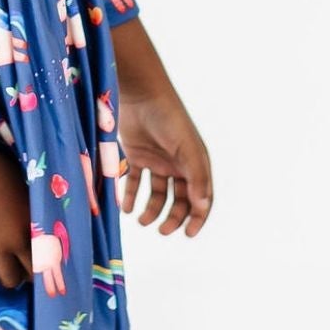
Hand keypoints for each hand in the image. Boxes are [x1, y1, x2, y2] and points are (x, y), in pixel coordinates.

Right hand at [0, 141, 33, 292]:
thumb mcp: (22, 183)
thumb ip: (27, 202)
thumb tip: (28, 205)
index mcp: (34, 221)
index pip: (49, 251)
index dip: (46, 260)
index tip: (43, 263)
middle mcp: (20, 240)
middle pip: (32, 270)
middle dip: (29, 275)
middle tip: (23, 275)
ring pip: (9, 280)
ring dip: (7, 281)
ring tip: (1, 279)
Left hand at [115, 79, 213, 236]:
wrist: (141, 94)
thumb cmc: (169, 118)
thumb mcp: (186, 149)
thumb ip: (196, 177)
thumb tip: (203, 206)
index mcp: (195, 163)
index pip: (201, 197)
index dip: (197, 217)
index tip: (188, 234)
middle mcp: (178, 164)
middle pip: (179, 199)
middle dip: (173, 217)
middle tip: (162, 231)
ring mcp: (157, 160)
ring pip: (157, 194)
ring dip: (151, 210)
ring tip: (141, 221)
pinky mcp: (137, 155)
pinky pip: (135, 181)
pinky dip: (130, 195)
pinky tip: (125, 208)